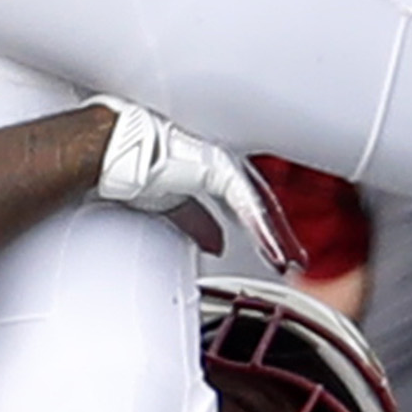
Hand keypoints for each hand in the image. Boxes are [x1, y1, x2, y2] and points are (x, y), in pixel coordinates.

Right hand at [92, 96, 302, 266]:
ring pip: (260, 206)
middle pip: (263, 206)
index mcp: (216, 171)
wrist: (117, 150)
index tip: (278, 251)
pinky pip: (245, 203)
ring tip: (287, 261)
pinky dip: (259, 229)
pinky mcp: (219, 169)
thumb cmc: (136, 164)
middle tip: (295, 261)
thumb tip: (215, 243)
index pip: (251, 204)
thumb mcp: (173, 205)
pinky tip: (269, 247)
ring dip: (276, 237)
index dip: (267, 229)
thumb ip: (197, 223)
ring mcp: (225, 165)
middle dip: (281, 236)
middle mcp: (226, 165)